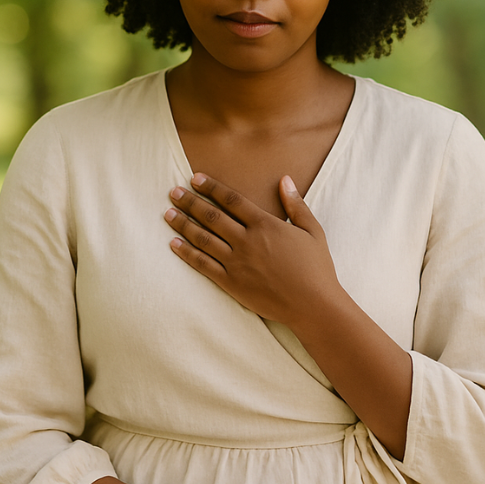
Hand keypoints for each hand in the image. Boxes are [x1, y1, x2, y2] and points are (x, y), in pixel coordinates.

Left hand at [164, 173, 342, 327]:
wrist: (313, 305)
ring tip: (167, 213)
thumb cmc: (317, 268)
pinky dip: (187, 254)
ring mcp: (237, 263)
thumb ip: (296, 205)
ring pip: (203, 239)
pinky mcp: (231, 283)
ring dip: (183, 224)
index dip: (212, 187)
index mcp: (265, 225)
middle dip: (190, 202)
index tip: (195, 178)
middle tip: (173, 191)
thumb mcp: (312, 231)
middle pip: (211, 216)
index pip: (232, 199)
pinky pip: (204, 265)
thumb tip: (285, 180)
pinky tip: (173, 245)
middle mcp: (247, 241)